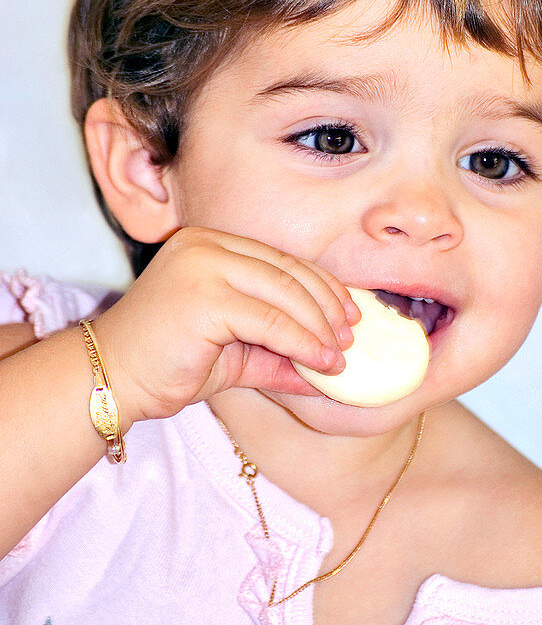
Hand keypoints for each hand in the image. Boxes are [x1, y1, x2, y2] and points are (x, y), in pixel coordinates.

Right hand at [92, 227, 360, 426]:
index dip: (321, 286)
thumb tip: (330, 366)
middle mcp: (206, 245)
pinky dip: (303, 343)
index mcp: (211, 245)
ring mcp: (203, 264)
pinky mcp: (205, 296)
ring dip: (319, 328)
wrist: (109, 379)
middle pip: (288, 270)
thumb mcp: (234, 352)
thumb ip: (278, 351)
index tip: (348, 315)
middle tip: (350, 338)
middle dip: (327, 306)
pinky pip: (272, 320)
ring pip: (285, 294)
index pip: (281, 259)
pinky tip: (320, 363)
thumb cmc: (167, 364)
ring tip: (339, 357)